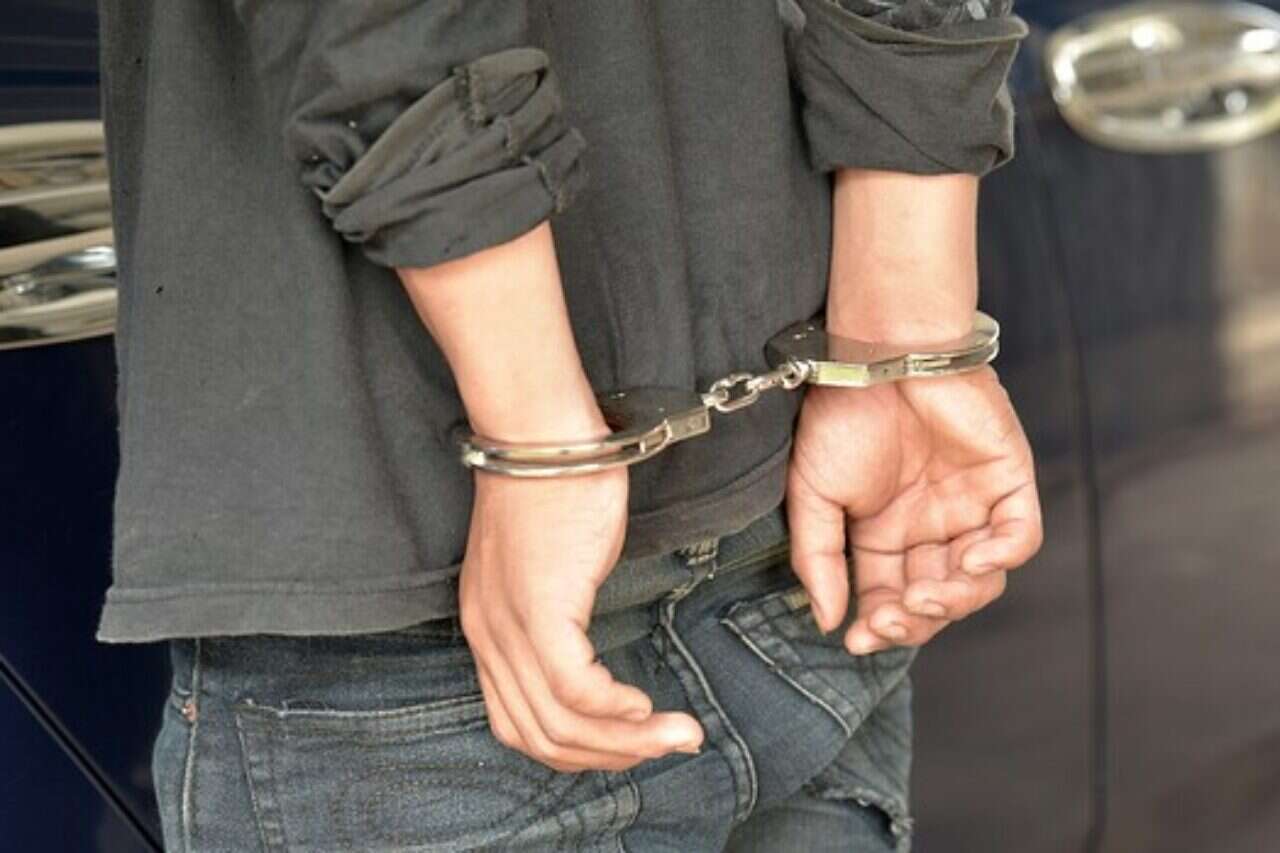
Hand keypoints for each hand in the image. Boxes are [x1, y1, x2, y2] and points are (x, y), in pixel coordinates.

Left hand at [458, 465, 704, 772]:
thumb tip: (593, 657)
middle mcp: (489, 638)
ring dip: (626, 743)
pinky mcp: (541, 611)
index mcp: (486, 630)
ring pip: (562, 724)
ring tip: (676, 736)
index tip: (627, 745)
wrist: (540, 433)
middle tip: (663, 748)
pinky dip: (617, 712)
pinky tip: (647, 708)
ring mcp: (510, 627)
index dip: (576, 750)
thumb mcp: (545, 565)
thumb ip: (555, 613)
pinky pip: (578, 690)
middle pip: (540, 737)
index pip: (519, 724)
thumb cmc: (553, 485)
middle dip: (608, 757)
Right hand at [786, 366, 1042, 653]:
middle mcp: (931, 526)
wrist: (879, 354)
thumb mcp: (811, 495)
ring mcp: (972, 505)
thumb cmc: (841, 416)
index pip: (890, 597)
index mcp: (885, 533)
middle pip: (937, 597)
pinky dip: (1001, 557)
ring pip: (980, 580)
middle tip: (891, 617)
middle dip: (915, 619)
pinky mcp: (1008, 482)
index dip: (879, 625)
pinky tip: (969, 561)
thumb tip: (825, 618)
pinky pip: (1020, 537)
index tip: (858, 638)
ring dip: (954, 600)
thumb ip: (817, 558)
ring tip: (924, 594)